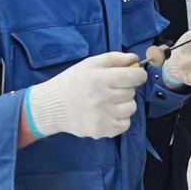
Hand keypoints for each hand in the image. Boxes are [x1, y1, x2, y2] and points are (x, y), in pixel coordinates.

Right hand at [26, 53, 146, 139]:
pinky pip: (125, 124)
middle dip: (125, 88)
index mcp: (101, 79)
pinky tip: (107, 113)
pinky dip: (120, 119)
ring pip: (131, 108)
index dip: (138, 74)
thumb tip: (136, 59)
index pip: (135, 77)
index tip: (134, 75)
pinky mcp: (103, 131)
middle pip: (132, 92)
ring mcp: (104, 116)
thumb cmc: (73, 82)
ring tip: (108, 101)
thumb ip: (115, 59)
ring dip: (124, 104)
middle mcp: (104, 98)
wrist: (52, 107)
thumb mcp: (90, 64)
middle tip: (110, 89)